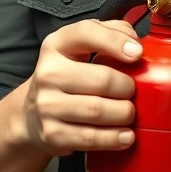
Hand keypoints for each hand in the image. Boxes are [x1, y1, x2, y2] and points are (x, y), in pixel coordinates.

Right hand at [21, 19, 142, 155]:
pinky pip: (91, 138)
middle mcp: (47, 73)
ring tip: (129, 113)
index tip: (137, 53)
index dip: (115, 41)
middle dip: (127, 88)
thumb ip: (108, 33)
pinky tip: (125, 136)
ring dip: (123, 114)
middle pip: (101, 79)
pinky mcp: (51, 134)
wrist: (32, 114)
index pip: (86, 33)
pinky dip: (114, 138)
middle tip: (132, 92)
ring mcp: (46, 105)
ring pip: (98, 110)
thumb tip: (134, 40)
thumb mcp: (79, 48)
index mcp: (56, 45)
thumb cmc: (67, 77)